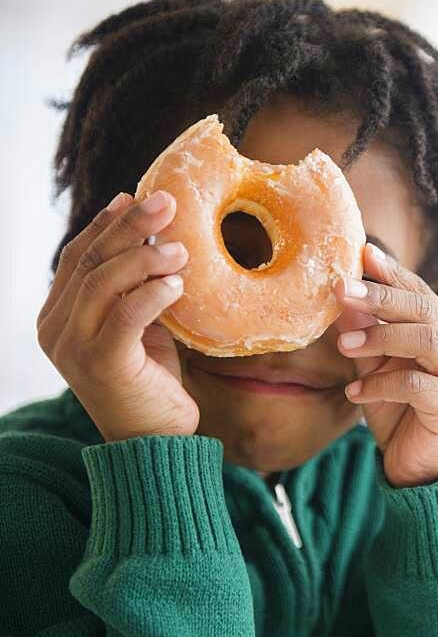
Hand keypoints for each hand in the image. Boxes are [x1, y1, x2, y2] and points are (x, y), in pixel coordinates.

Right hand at [37, 191, 197, 441]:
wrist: (153, 440)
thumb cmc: (150, 379)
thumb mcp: (139, 325)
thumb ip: (136, 288)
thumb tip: (157, 236)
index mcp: (58, 316)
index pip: (76, 257)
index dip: (106, 224)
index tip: (135, 196)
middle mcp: (56, 328)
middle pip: (89, 262)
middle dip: (129, 226)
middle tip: (165, 202)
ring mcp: (73, 347)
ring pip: (103, 282)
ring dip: (146, 257)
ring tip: (181, 249)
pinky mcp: (101, 364)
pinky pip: (126, 315)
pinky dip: (153, 293)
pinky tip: (179, 284)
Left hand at [333, 243, 437, 487]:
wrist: (417, 469)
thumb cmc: (399, 412)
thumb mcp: (375, 366)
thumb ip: (364, 332)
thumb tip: (340, 294)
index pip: (422, 292)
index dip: (391, 273)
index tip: (361, 254)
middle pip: (425, 309)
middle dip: (380, 296)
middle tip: (339, 290)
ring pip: (425, 340)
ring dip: (379, 337)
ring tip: (344, 346)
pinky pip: (416, 384)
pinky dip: (380, 384)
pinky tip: (354, 393)